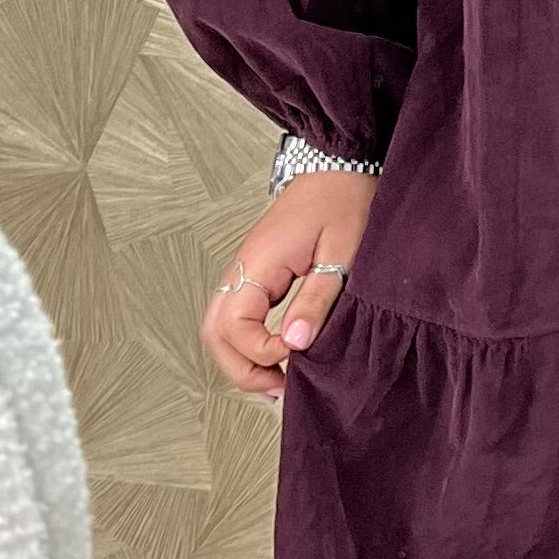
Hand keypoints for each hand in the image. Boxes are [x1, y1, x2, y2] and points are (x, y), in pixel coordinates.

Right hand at [201, 172, 374, 404]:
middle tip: (280, 390)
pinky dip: (249, 345)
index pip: (234, 326)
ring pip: (220, 329)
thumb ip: (316, 299)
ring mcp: (245, 272)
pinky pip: (237, 318)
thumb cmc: (342, 201)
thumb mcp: (339, 253)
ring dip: (243, 361)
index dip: (262, 352)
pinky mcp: (256, 275)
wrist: (338, 167)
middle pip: (215, 333)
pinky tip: (278, 358)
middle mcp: (242, 269)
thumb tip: (294, 344)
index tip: (297, 355)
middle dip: (242, 370)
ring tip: (278, 383)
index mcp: (258, 263)